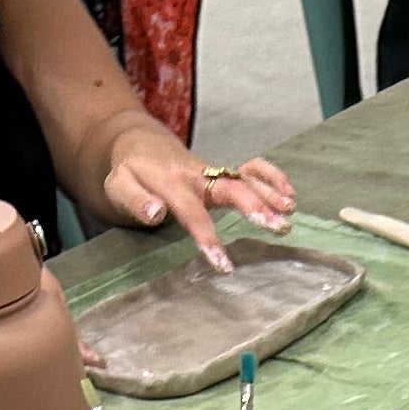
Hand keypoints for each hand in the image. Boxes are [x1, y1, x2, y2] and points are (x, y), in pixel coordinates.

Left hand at [98, 128, 297, 275]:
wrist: (139, 145)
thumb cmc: (129, 173)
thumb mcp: (118, 186)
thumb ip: (135, 200)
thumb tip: (156, 213)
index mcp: (171, 182)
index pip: (192, 211)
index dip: (208, 237)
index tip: (224, 264)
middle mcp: (197, 174)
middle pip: (230, 187)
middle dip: (255, 206)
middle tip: (279, 226)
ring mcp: (213, 171)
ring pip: (245, 177)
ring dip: (269, 192)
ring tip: (290, 212)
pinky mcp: (223, 171)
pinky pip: (250, 168)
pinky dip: (270, 175)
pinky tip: (289, 193)